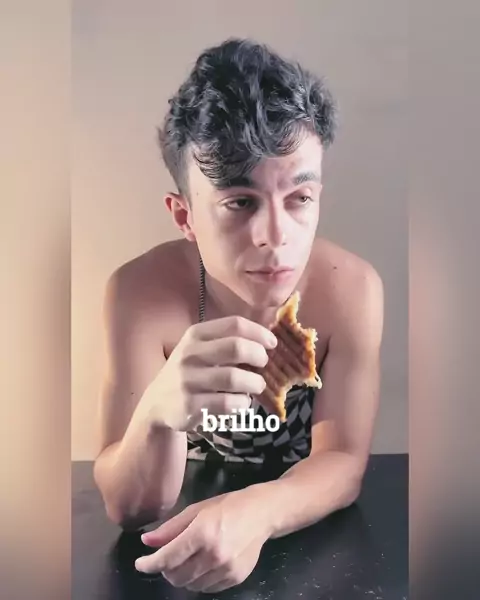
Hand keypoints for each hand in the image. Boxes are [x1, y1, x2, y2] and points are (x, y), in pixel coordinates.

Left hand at [135, 486, 272, 591]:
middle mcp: (214, 555)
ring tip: (186, 560)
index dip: (149, 564)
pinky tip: (202, 565)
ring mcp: (226, 569)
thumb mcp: (196, 510)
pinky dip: (198, 581)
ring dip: (181, 576)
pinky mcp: (235, 578)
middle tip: (167, 557)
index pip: (167, 558)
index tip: (140, 564)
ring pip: (190, 585)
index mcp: (202, 533)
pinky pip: (207, 589)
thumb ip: (170, 528)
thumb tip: (146, 542)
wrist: (262, 513)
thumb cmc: (227, 507)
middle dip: (165, 569)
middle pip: (176, 576)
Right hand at [145, 316, 276, 430]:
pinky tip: (242, 402)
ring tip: (257, 386)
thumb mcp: (200, 349)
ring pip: (234, 378)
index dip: (258, 332)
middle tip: (263, 364)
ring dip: (254, 383)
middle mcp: (189, 355)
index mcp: (195, 335)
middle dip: (258, 355)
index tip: (272, 343)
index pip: (234, 324)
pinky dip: (242, 403)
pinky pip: (227, 403)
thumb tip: (268, 341)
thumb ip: (227, 341)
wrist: (158, 403)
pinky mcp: (190, 406)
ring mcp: (188, 381)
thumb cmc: (190, 372)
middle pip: (236, 347)